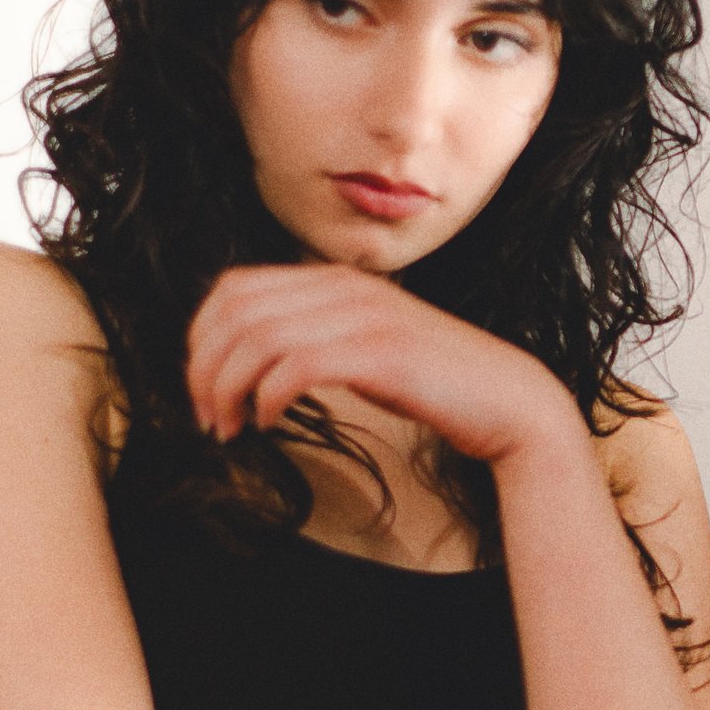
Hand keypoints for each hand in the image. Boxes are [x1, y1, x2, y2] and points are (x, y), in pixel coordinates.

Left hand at [186, 265, 575, 464]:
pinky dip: (267, 398)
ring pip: (256, 338)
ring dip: (226, 389)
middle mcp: (344, 287)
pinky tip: (269, 424)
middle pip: (234, 311)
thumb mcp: (364, 345)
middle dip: (203, 368)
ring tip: (229, 429)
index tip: (203, 389)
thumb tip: (252, 360)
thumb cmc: (435, 384)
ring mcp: (364, 317)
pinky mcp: (381, 354)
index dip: (201, 339)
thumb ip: (316, 335)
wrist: (509, 401)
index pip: (234, 288)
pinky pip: (295, 367)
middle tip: (208, 418)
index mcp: (334, 280)